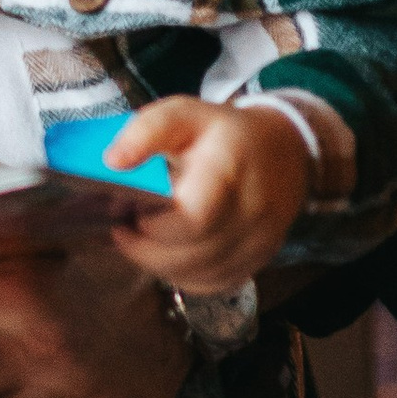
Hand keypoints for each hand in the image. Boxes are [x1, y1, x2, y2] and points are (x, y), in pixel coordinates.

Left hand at [109, 95, 312, 298]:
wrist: (283, 150)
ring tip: (144, 238)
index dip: (153, 226)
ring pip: (200, 274)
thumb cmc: (223, 133)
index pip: (193, 217)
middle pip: (192, 254)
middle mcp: (253, 208)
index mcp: (229, 165)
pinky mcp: (260, 260)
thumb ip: (146, 131)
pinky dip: (184, 275)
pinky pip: (213, 283)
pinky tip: (171, 251)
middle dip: (147, 248)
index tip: (129, 212)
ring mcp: (261, 239)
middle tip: (126, 228)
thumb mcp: (184, 113)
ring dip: (161, 264)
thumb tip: (113, 161)